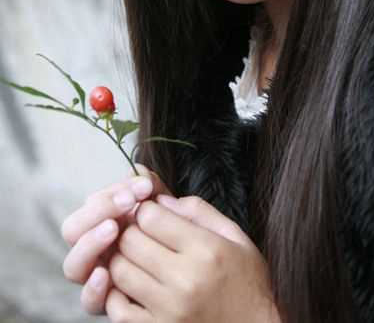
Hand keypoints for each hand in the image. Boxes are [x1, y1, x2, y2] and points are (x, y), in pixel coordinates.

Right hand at [61, 163, 173, 314]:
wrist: (199, 278)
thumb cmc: (179, 237)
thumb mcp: (168, 210)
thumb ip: (152, 189)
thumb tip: (138, 170)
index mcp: (104, 224)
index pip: (92, 203)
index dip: (112, 191)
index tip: (143, 185)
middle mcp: (95, 251)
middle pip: (73, 229)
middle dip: (99, 210)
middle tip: (127, 200)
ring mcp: (99, 277)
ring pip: (73, 265)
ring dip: (90, 243)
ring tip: (112, 228)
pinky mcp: (108, 305)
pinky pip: (89, 301)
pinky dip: (92, 289)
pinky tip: (105, 274)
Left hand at [105, 194, 279, 322]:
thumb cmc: (248, 283)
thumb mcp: (236, 237)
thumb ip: (199, 211)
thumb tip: (160, 200)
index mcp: (206, 249)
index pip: (150, 216)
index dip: (145, 209)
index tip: (151, 212)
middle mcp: (185, 279)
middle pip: (130, 240)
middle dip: (130, 229)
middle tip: (140, 231)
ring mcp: (169, 310)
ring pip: (119, 270)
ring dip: (122, 258)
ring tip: (136, 256)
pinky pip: (118, 309)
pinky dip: (117, 293)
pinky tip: (132, 285)